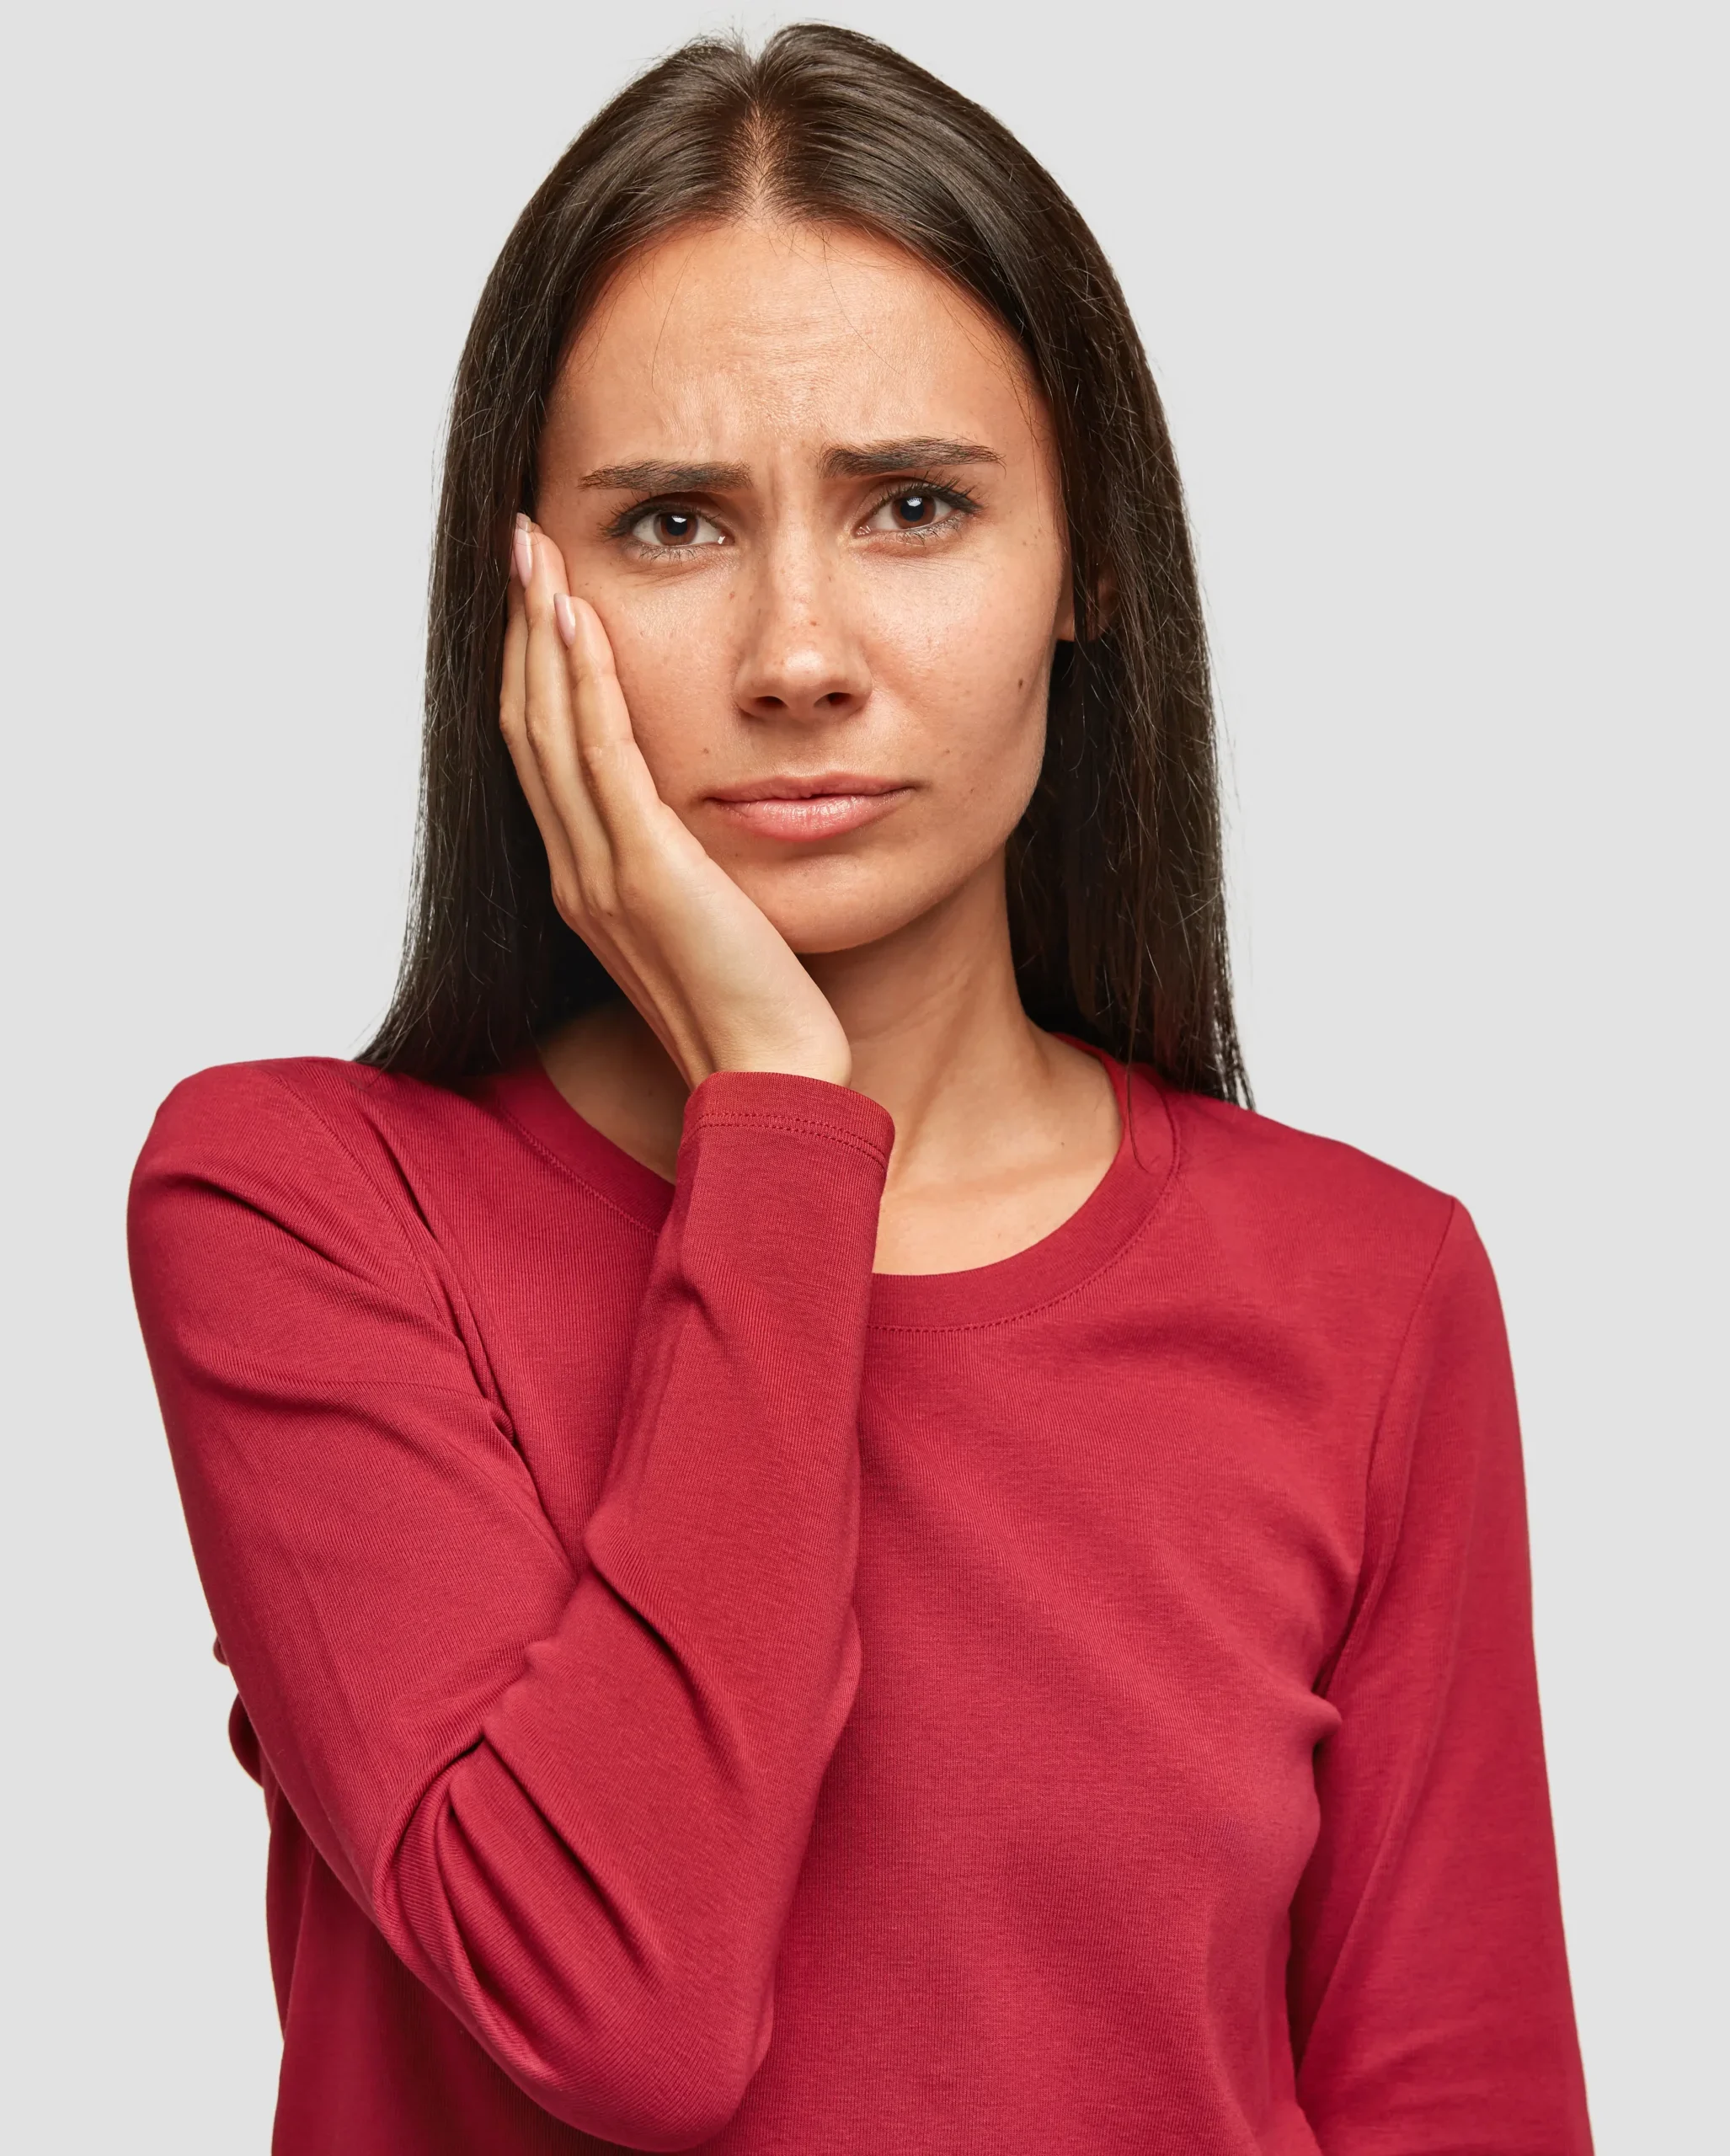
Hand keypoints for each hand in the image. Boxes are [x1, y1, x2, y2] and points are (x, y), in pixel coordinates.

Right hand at [500, 518, 851, 1089]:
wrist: (771, 1077)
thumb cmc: (756, 1007)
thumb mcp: (711, 918)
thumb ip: (685, 863)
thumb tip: (701, 815)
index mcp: (586, 881)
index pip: (541, 751)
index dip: (530, 666)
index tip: (536, 591)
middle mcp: (576, 872)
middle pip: (524, 724)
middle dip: (519, 626)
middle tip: (518, 539)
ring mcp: (602, 872)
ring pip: (546, 729)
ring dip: (538, 631)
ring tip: (535, 549)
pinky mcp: (644, 873)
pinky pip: (600, 760)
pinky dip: (582, 686)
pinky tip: (578, 620)